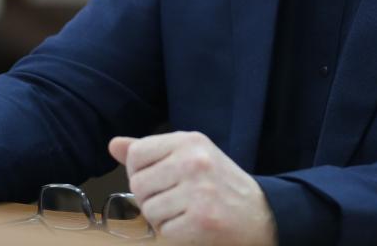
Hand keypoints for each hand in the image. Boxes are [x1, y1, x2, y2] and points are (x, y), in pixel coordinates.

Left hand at [109, 131, 275, 245]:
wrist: (262, 214)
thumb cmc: (220, 185)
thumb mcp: (190, 157)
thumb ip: (151, 151)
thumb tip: (114, 145)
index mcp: (189, 141)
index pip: (136, 154)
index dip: (141, 173)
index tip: (161, 180)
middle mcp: (194, 161)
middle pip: (138, 185)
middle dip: (151, 200)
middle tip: (176, 201)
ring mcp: (199, 190)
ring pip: (149, 211)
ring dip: (162, 220)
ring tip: (186, 213)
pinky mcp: (202, 219)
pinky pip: (164, 232)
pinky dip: (175, 235)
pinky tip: (194, 226)